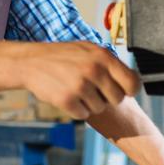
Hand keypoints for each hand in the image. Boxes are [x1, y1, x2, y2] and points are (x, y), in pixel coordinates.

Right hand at [17, 41, 140, 119]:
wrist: (31, 62)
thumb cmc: (62, 56)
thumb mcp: (89, 49)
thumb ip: (110, 63)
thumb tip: (132, 81)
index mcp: (103, 56)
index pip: (132, 82)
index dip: (129, 90)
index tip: (122, 91)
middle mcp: (94, 70)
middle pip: (117, 99)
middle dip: (107, 98)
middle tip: (93, 90)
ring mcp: (80, 86)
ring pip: (100, 108)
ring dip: (90, 103)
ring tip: (77, 90)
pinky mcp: (67, 100)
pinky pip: (83, 114)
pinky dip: (76, 109)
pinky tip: (68, 96)